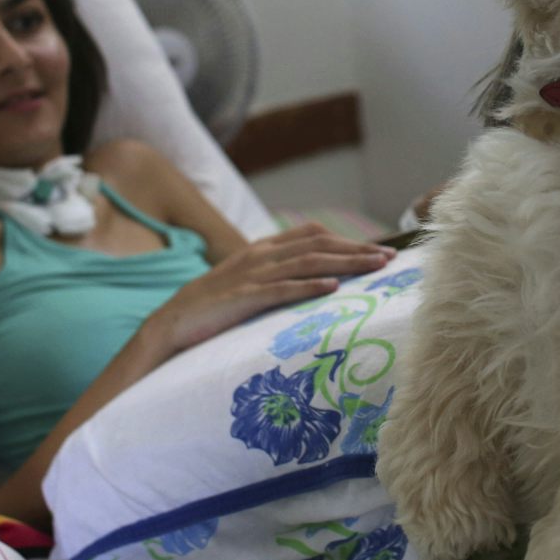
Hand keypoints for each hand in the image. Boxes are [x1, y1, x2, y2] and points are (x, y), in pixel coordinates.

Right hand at [146, 223, 394, 353]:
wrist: (171, 324)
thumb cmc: (211, 309)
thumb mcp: (246, 284)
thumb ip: (275, 277)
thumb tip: (312, 283)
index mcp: (262, 249)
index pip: (311, 235)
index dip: (346, 240)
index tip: (375, 249)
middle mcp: (260, 256)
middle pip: (318, 244)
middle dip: (356, 249)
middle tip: (389, 258)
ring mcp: (252, 275)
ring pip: (308, 262)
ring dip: (345, 263)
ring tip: (373, 267)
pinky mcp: (244, 298)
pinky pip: (282, 289)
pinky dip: (309, 286)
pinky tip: (333, 289)